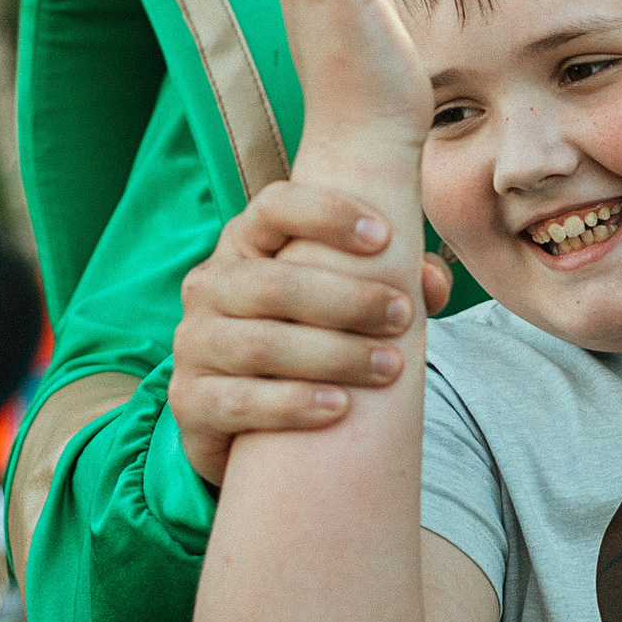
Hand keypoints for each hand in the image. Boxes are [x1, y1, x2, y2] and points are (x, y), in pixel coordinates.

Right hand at [173, 182, 455, 484]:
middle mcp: (210, 284)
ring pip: (260, 344)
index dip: (328, 215)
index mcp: (246, 242)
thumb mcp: (347, 298)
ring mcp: (193, 343)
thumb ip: (395, 280)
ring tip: (389, 369)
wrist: (249, 415)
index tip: (384, 237)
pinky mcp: (189, 401)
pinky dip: (293, 405)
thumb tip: (431, 281)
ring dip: (333, 355)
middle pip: (274, 283)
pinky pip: (238, 401)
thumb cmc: (311, 332)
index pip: (275, 206)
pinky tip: (339, 407)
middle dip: (348, 300)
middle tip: (403, 318)